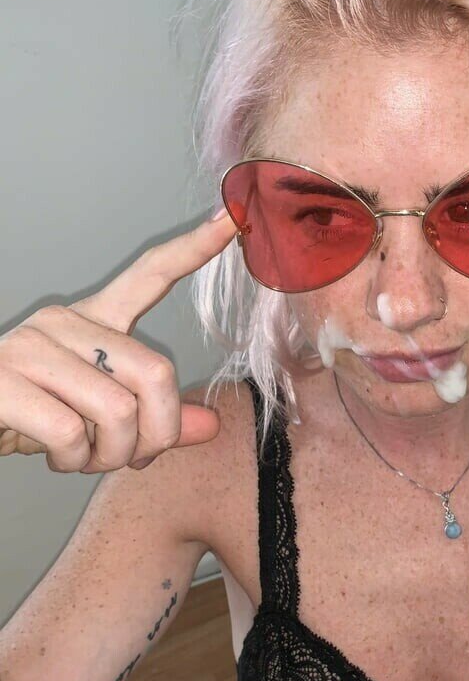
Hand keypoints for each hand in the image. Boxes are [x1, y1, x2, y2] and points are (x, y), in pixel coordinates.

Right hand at [0, 211, 234, 472]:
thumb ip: (154, 421)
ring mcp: (30, 346)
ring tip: (82, 458)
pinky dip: (72, 461)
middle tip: (128, 458)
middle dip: (154, 436)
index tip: (233, 219)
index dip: (193, 250)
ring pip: (118, 411)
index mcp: (92, 322)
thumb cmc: (30, 421)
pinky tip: (53, 456)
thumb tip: (211, 426)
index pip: (150, 276)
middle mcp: (64, 322)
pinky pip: (70, 432)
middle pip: (154, 374)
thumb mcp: (100, 422)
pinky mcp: (1, 379)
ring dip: (109, 456)